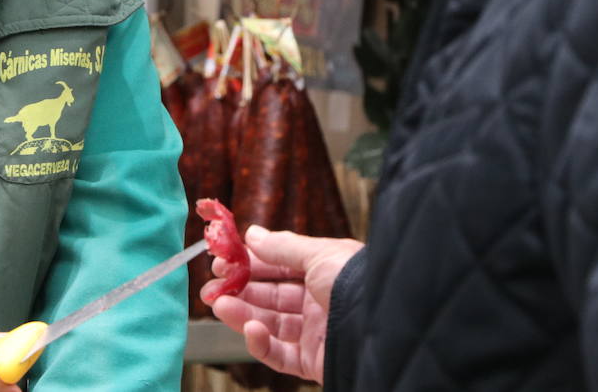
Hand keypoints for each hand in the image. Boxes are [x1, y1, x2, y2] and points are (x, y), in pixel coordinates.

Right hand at [201, 226, 361, 383]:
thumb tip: (252, 234)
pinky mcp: (314, 362)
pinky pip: (280, 354)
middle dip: (239, 289)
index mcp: (325, 272)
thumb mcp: (318, 254)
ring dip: (241, 313)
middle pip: (271, 296)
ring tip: (218, 304)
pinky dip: (260, 343)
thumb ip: (281, 247)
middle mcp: (320, 302)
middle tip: (211, 286)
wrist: (386, 328)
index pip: (280, 267)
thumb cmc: (357, 283)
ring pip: (270, 324)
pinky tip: (249, 328)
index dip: (250, 263)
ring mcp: (317, 333)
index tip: (223, 260)